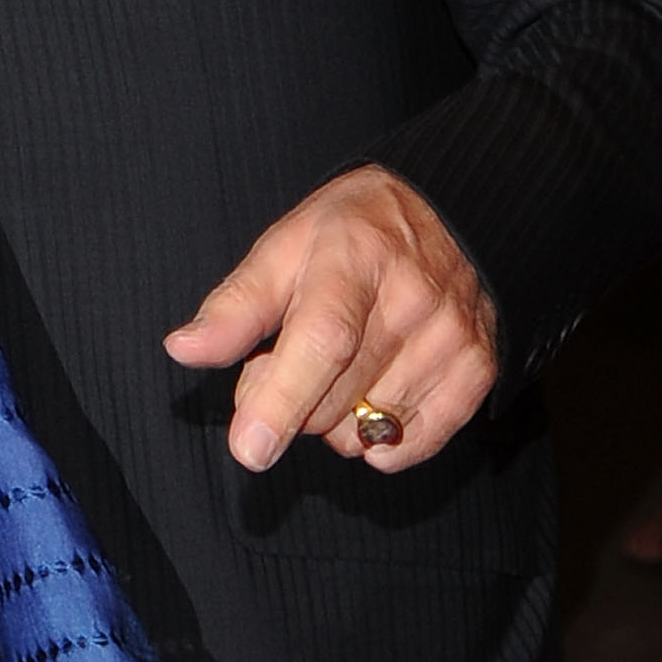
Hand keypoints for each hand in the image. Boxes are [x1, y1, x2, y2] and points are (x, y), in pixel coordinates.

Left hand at [162, 165, 498, 474]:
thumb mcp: (284, 246)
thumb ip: (236, 305)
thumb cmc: (353, 232)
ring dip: (332, 416)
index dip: (281, 399)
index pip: (321, 342)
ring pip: (363, 431)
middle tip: (286, 357)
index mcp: (354, 260)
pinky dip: (377, 438)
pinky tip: (373, 391)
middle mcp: (412, 302)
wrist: (452, 212)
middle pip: (332, 399)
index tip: (250, 448)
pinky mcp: (477, 374)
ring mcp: (451, 341)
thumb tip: (183, 349)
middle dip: (288, 398)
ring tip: (340, 364)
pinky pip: (409, 446)